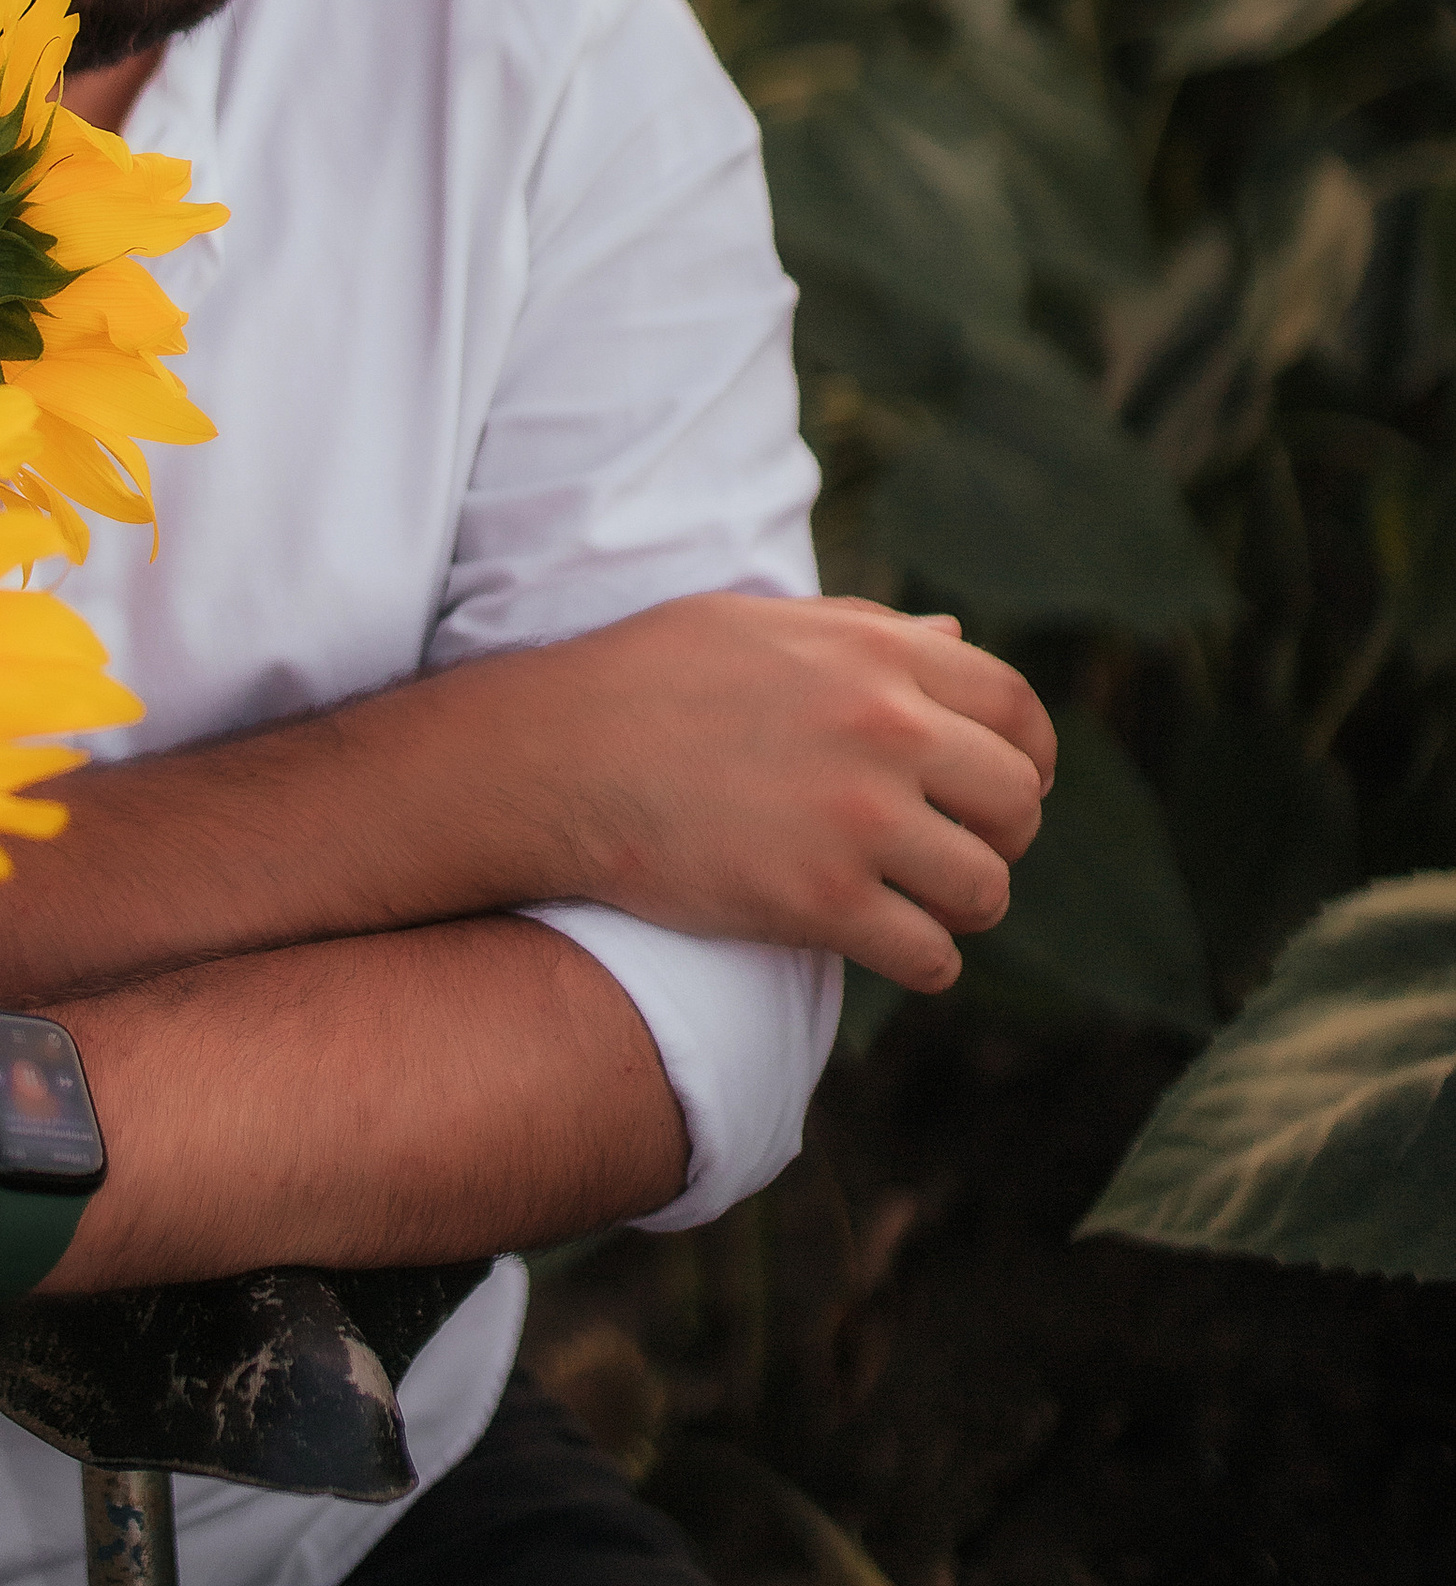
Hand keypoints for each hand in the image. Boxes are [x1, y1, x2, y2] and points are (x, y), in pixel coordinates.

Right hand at [548, 591, 1054, 991]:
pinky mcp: (819, 902)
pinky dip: (922, 962)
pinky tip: (884, 945)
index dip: (1028, 757)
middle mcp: (884, 729)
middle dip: (1001, 837)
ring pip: (986, 890)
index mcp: (876, 653)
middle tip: (957, 851)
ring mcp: (856, 818)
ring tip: (918, 903)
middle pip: (1016, 803)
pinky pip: (930, 957)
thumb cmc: (647, 678)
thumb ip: (868, 631)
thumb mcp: (760, 624)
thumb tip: (953, 640)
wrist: (557, 757)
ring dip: (962, 907)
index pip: (1014, 708)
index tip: (1008, 787)